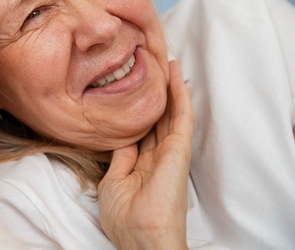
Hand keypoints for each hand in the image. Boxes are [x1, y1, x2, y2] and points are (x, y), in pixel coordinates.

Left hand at [97, 60, 192, 249]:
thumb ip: (120, 157)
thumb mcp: (113, 183)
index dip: (138, 111)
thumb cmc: (125, 218)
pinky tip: (175, 76)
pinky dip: (180, 95)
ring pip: (171, 112)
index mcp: (141, 165)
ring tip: (166, 63)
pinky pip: (181, 117)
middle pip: (157, 118)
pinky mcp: (179, 150)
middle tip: (151, 67)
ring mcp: (170, 152)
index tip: (131, 90)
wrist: (141, 236)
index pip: (141, 131)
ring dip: (170, 88)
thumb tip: (122, 138)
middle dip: (155, 94)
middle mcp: (157, 156)